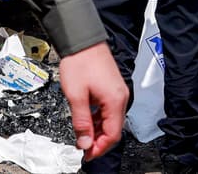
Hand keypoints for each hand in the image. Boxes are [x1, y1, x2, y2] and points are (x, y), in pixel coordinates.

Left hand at [59, 43, 126, 160]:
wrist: (84, 42)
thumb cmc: (80, 64)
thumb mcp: (76, 96)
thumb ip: (81, 122)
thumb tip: (85, 143)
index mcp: (115, 101)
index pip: (113, 134)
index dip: (100, 148)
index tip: (86, 155)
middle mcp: (121, 98)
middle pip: (114, 129)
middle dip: (99, 141)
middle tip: (82, 148)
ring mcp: (119, 93)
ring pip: (111, 121)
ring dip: (98, 131)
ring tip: (81, 135)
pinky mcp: (113, 89)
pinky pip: (109, 111)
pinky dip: (99, 120)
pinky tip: (87, 120)